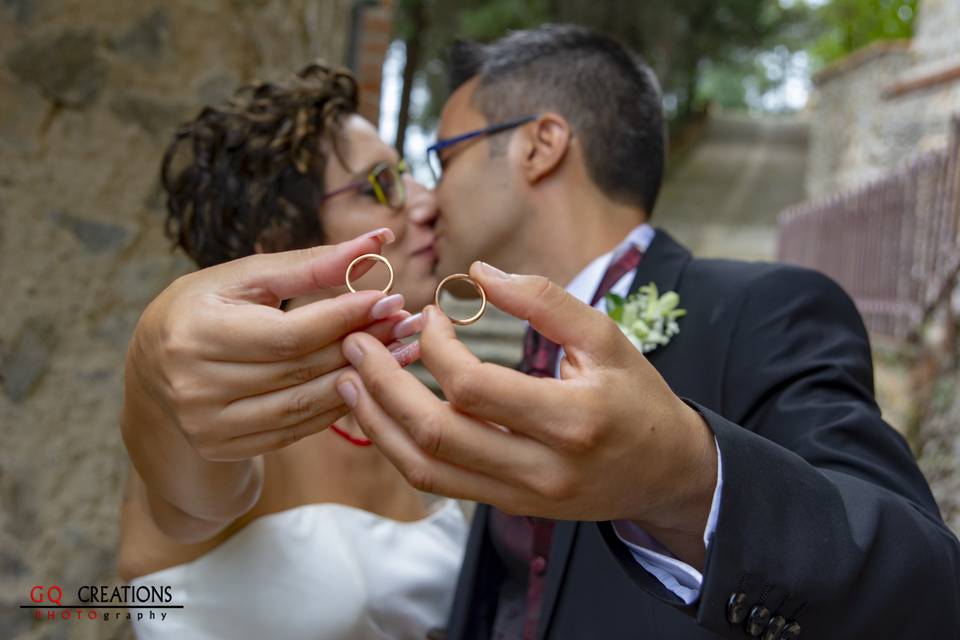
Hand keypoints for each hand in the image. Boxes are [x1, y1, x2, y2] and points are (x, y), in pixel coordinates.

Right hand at [124, 228, 407, 461]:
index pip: (288, 333)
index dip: (344, 317)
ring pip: (306, 404)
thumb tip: (377, 242)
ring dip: (364, 379)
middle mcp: (196, 385)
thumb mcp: (245, 278)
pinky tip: (370, 382)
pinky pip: (298, 429)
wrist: (152, 373)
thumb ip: (310, 264)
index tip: (390, 298)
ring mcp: (209, 424)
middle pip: (302, 369)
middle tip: (407, 324)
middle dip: (364, 344)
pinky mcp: (224, 448)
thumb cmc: (206, 310)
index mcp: (196, 333)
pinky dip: (338, 404)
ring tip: (403, 352)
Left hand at [337, 261, 717, 567]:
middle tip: (353, 344)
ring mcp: (522, 496)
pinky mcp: (508, 506)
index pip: (474, 387)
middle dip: (383, 386)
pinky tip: (380, 416)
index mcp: (572, 418)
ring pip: (426, 469)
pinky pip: (440, 484)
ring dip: (377, 425)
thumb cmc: (638, 397)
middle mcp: (542, 468)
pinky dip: (401, 450)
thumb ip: (544, 301)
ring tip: (347, 383)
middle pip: (436, 434)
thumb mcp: (606, 338)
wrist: (667, 473)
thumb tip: (479, 272)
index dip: (436, 346)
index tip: (429, 315)